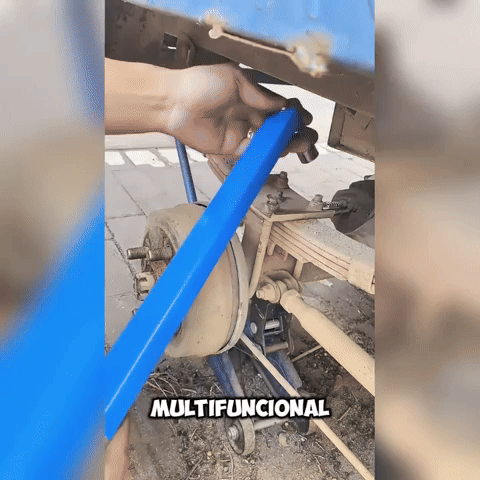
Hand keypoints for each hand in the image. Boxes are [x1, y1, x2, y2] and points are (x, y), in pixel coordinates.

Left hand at [163, 63, 317, 155]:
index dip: (291, 113)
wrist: (174, 103)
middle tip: (308, 135)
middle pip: (274, 126)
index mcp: (248, 96)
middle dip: (292, 131)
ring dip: (285, 144)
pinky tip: (281, 150)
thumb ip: (259, 95)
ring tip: (303, 144)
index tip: (304, 118)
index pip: (275, 107)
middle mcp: (246, 115)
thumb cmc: (202, 84)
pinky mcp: (231, 148)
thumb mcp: (235, 79)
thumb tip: (282, 105)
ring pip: (267, 141)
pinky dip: (267, 152)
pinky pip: (253, 152)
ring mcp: (239, 132)